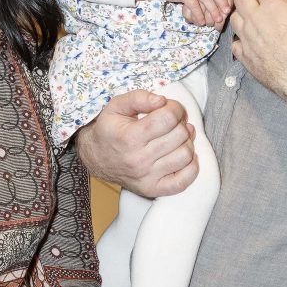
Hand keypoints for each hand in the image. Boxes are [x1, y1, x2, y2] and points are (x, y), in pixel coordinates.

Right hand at [76, 89, 197, 195]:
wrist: (95, 159)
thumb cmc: (109, 130)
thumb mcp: (116, 106)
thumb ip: (138, 98)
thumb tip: (161, 101)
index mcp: (129, 137)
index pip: (168, 118)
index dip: (175, 108)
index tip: (170, 108)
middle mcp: (139, 160)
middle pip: (179, 135)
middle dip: (180, 123)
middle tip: (172, 122)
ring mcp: (147, 177)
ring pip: (185, 155)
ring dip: (186, 142)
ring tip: (176, 137)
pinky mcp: (153, 189)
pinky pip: (184, 181)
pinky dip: (190, 167)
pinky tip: (181, 155)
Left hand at [230, 0, 286, 95]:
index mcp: (272, 5)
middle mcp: (254, 19)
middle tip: (267, 7)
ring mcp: (246, 38)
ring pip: (234, 18)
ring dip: (244, 17)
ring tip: (259, 24)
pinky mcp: (244, 56)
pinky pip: (234, 43)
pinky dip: (241, 41)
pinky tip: (254, 44)